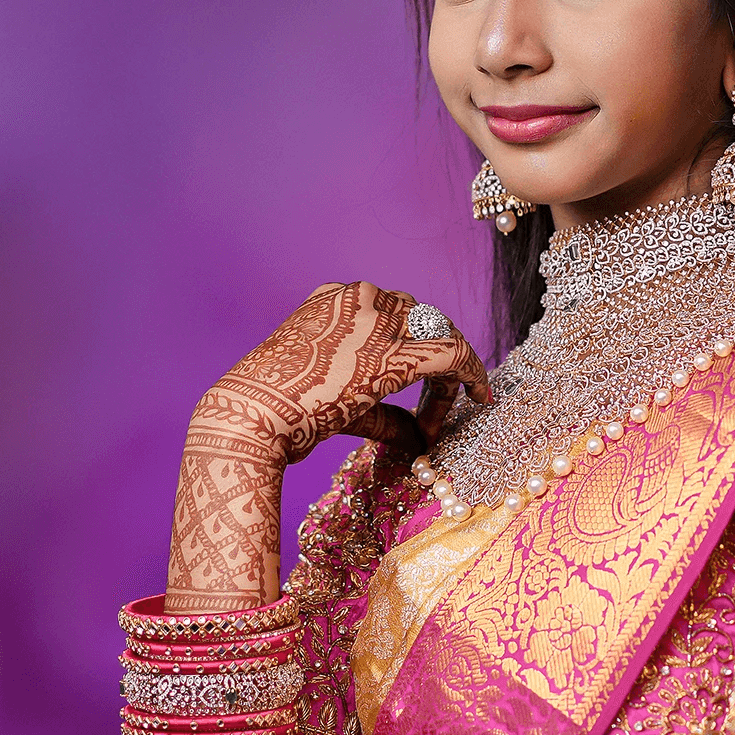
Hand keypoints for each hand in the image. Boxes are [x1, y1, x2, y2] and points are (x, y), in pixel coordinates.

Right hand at [190, 281, 489, 466]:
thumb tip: (418, 437)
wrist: (254, 414)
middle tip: (433, 414)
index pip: (393, 315)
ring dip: (449, 375)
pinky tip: (480, 395)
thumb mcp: (333, 395)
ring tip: (441, 418)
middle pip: (421, 321)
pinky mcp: (399, 347)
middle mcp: (359, 297)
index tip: (423, 385)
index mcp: (335, 299)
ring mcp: (380, 317)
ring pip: (441, 333)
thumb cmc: (281, 413)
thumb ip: (381, 409)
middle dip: (433, 365)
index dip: (412, 352)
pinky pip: (453, 352)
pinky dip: (472, 373)